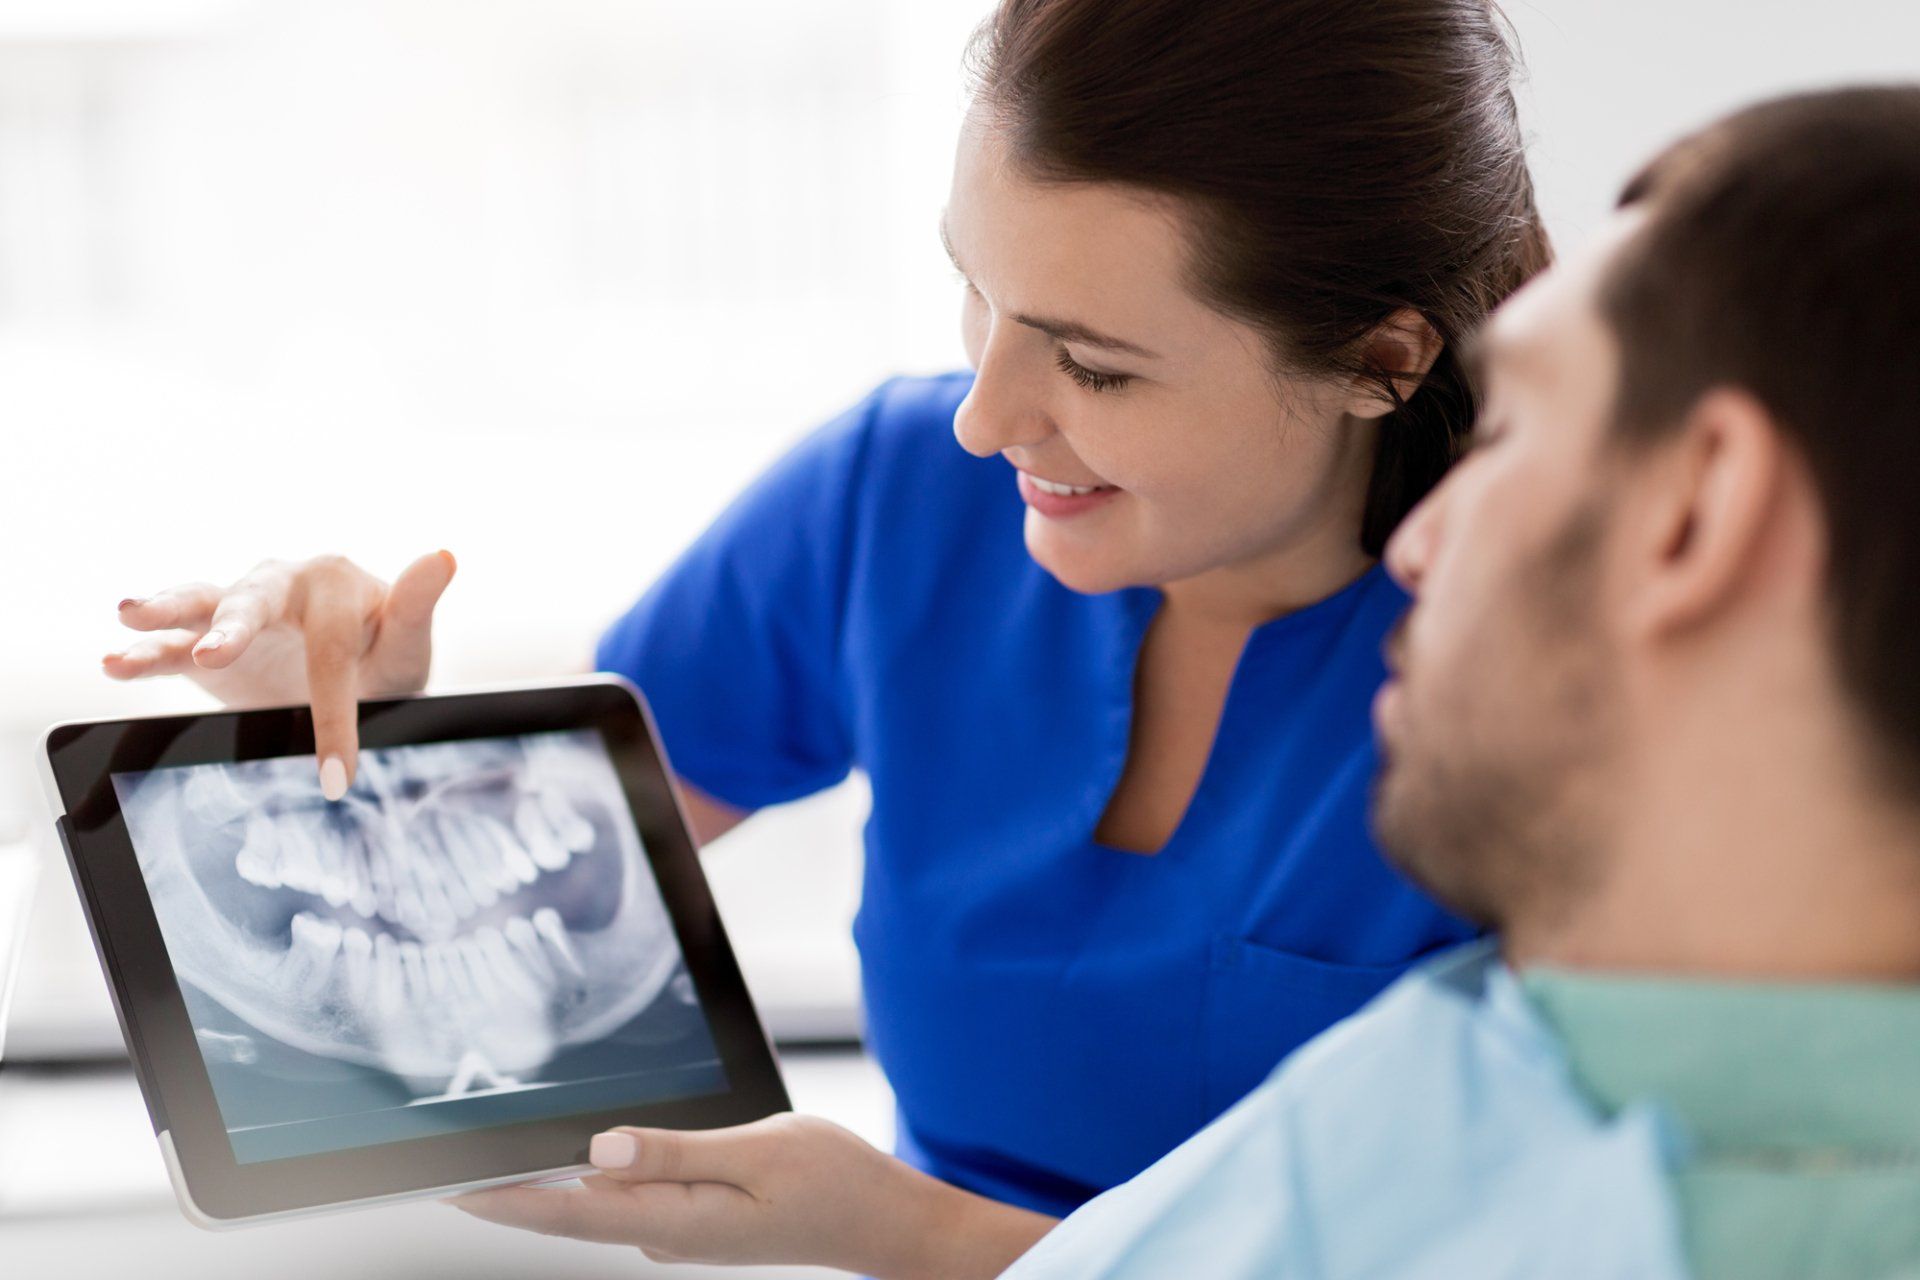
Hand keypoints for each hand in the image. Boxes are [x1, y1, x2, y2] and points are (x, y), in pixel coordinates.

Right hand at [104, 552, 456, 798]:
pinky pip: (171, 648)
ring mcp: (236, 613)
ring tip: (129, 618)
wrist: (354, 669)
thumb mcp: (407, 641)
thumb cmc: (384, 652)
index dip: (334, 714)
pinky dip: (143, 652)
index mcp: (332, 583)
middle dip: (234, 626)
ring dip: (164, 615)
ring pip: (198, 607)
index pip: (330, 650)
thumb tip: (444, 556)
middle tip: (216, 651)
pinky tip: (114, 661)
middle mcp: (278, 586)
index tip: (339, 775)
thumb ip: (417, 605)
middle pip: (252, 601)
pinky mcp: (202, 647)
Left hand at [451, 1114, 1055, 1279]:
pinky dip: (590, 1179)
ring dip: (544, 1184)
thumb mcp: (763, 1152)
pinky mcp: (697, 1218)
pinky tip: (575, 1158)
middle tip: (443, 1164)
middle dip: (507, 1189)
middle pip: (572, 1209)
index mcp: (680, 1221)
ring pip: (597, 1203)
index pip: (571, 1208)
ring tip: (490, 1156)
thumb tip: (601, 1148)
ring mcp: (683, 1230)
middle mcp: (670, 1233)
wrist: (888, 1221)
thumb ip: (678, 1152)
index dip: (504, 1196)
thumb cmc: (838, 1184)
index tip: (448, 1181)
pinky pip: (630, 1197)